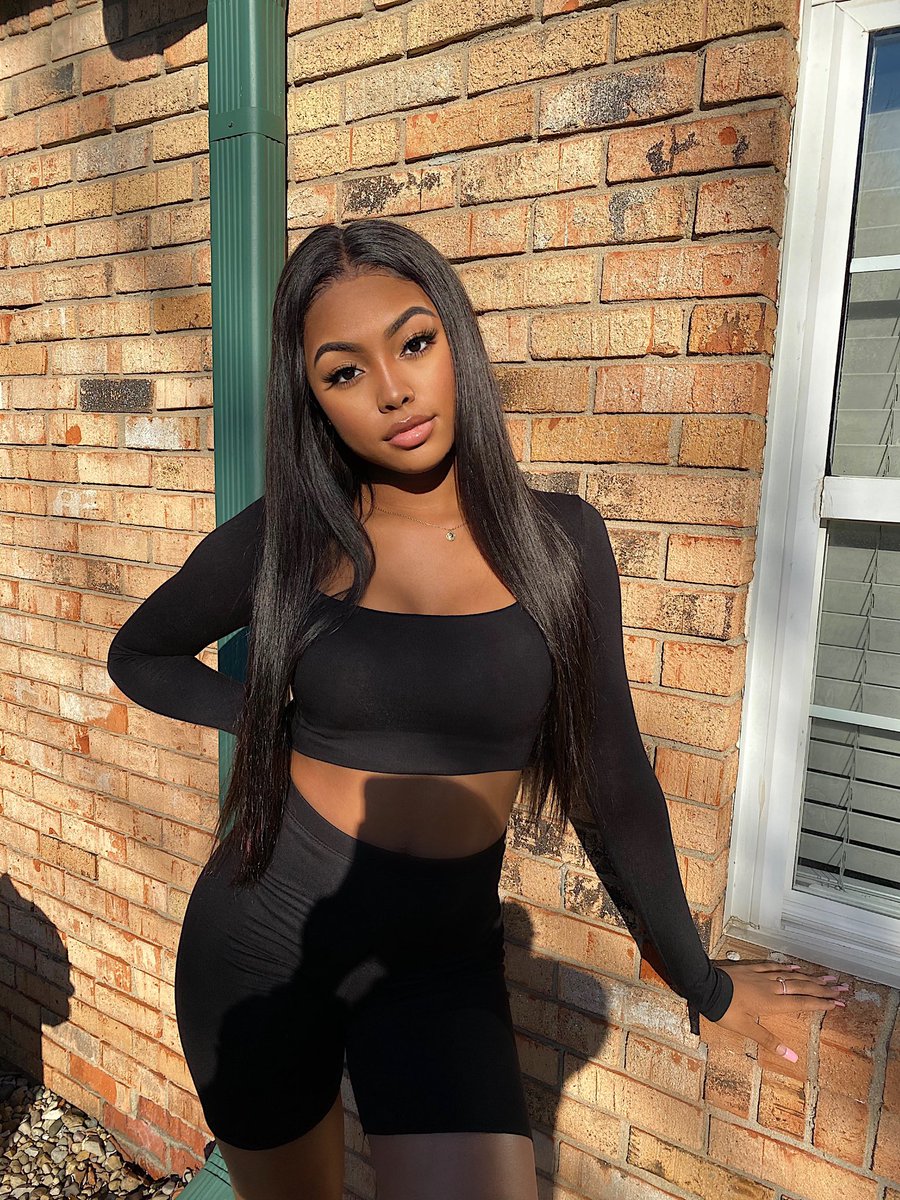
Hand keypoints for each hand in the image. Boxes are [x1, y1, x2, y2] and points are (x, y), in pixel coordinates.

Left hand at [710, 960, 849, 1061]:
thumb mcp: (746, 1029)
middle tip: (842, 988)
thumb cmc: (724, 1010)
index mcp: (772, 1003)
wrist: (706, 985)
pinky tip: (795, 967)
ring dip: (810, 977)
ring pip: (791, 975)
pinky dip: (787, 967)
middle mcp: (771, 987)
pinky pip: (774, 966)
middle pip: (802, 987)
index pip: (803, 1003)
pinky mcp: (752, 968)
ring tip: (827, 976)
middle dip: (823, 989)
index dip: (822, 1004)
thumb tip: (792, 1057)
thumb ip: (769, 1041)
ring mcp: (762, 975)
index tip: (839, 1003)